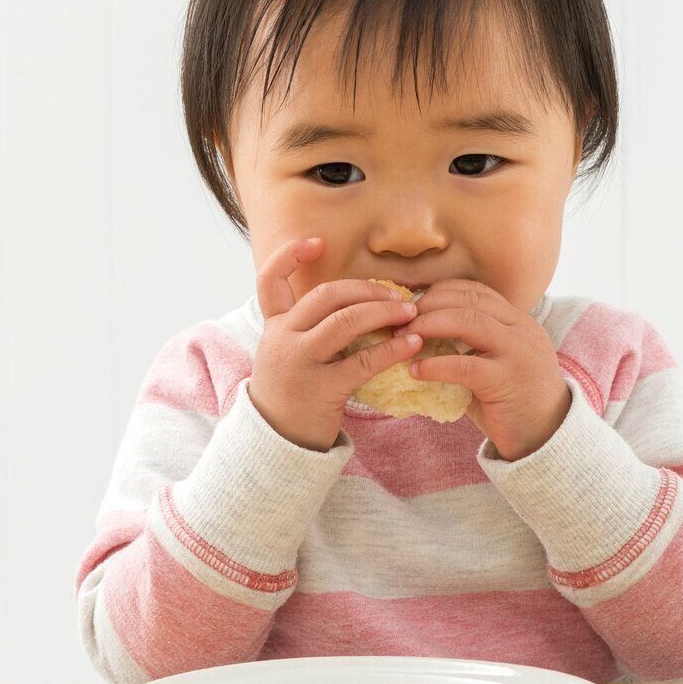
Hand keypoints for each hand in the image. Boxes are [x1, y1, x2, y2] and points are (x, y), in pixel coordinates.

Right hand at [246, 236, 423, 451]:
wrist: (278, 443)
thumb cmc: (293, 393)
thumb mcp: (288, 354)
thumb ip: (310, 328)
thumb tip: (359, 302)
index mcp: (274, 327)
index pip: (270, 281)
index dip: (290, 256)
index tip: (316, 241)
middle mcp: (282, 339)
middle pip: (325, 296)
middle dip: (366, 289)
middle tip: (397, 295)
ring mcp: (300, 363)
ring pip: (345, 321)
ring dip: (383, 312)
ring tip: (411, 312)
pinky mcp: (322, 388)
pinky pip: (363, 361)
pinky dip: (392, 349)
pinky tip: (412, 344)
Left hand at [404, 279, 570, 460]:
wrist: (548, 437)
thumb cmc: (515, 403)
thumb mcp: (495, 366)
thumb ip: (468, 350)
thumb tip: (418, 344)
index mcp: (518, 322)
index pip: (477, 292)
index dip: (442, 292)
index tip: (414, 304)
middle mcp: (521, 330)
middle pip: (469, 301)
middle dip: (429, 305)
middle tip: (401, 321)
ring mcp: (516, 353)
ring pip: (468, 321)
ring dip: (429, 326)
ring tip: (404, 340)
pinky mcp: (506, 380)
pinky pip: (464, 365)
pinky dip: (435, 365)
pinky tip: (415, 371)